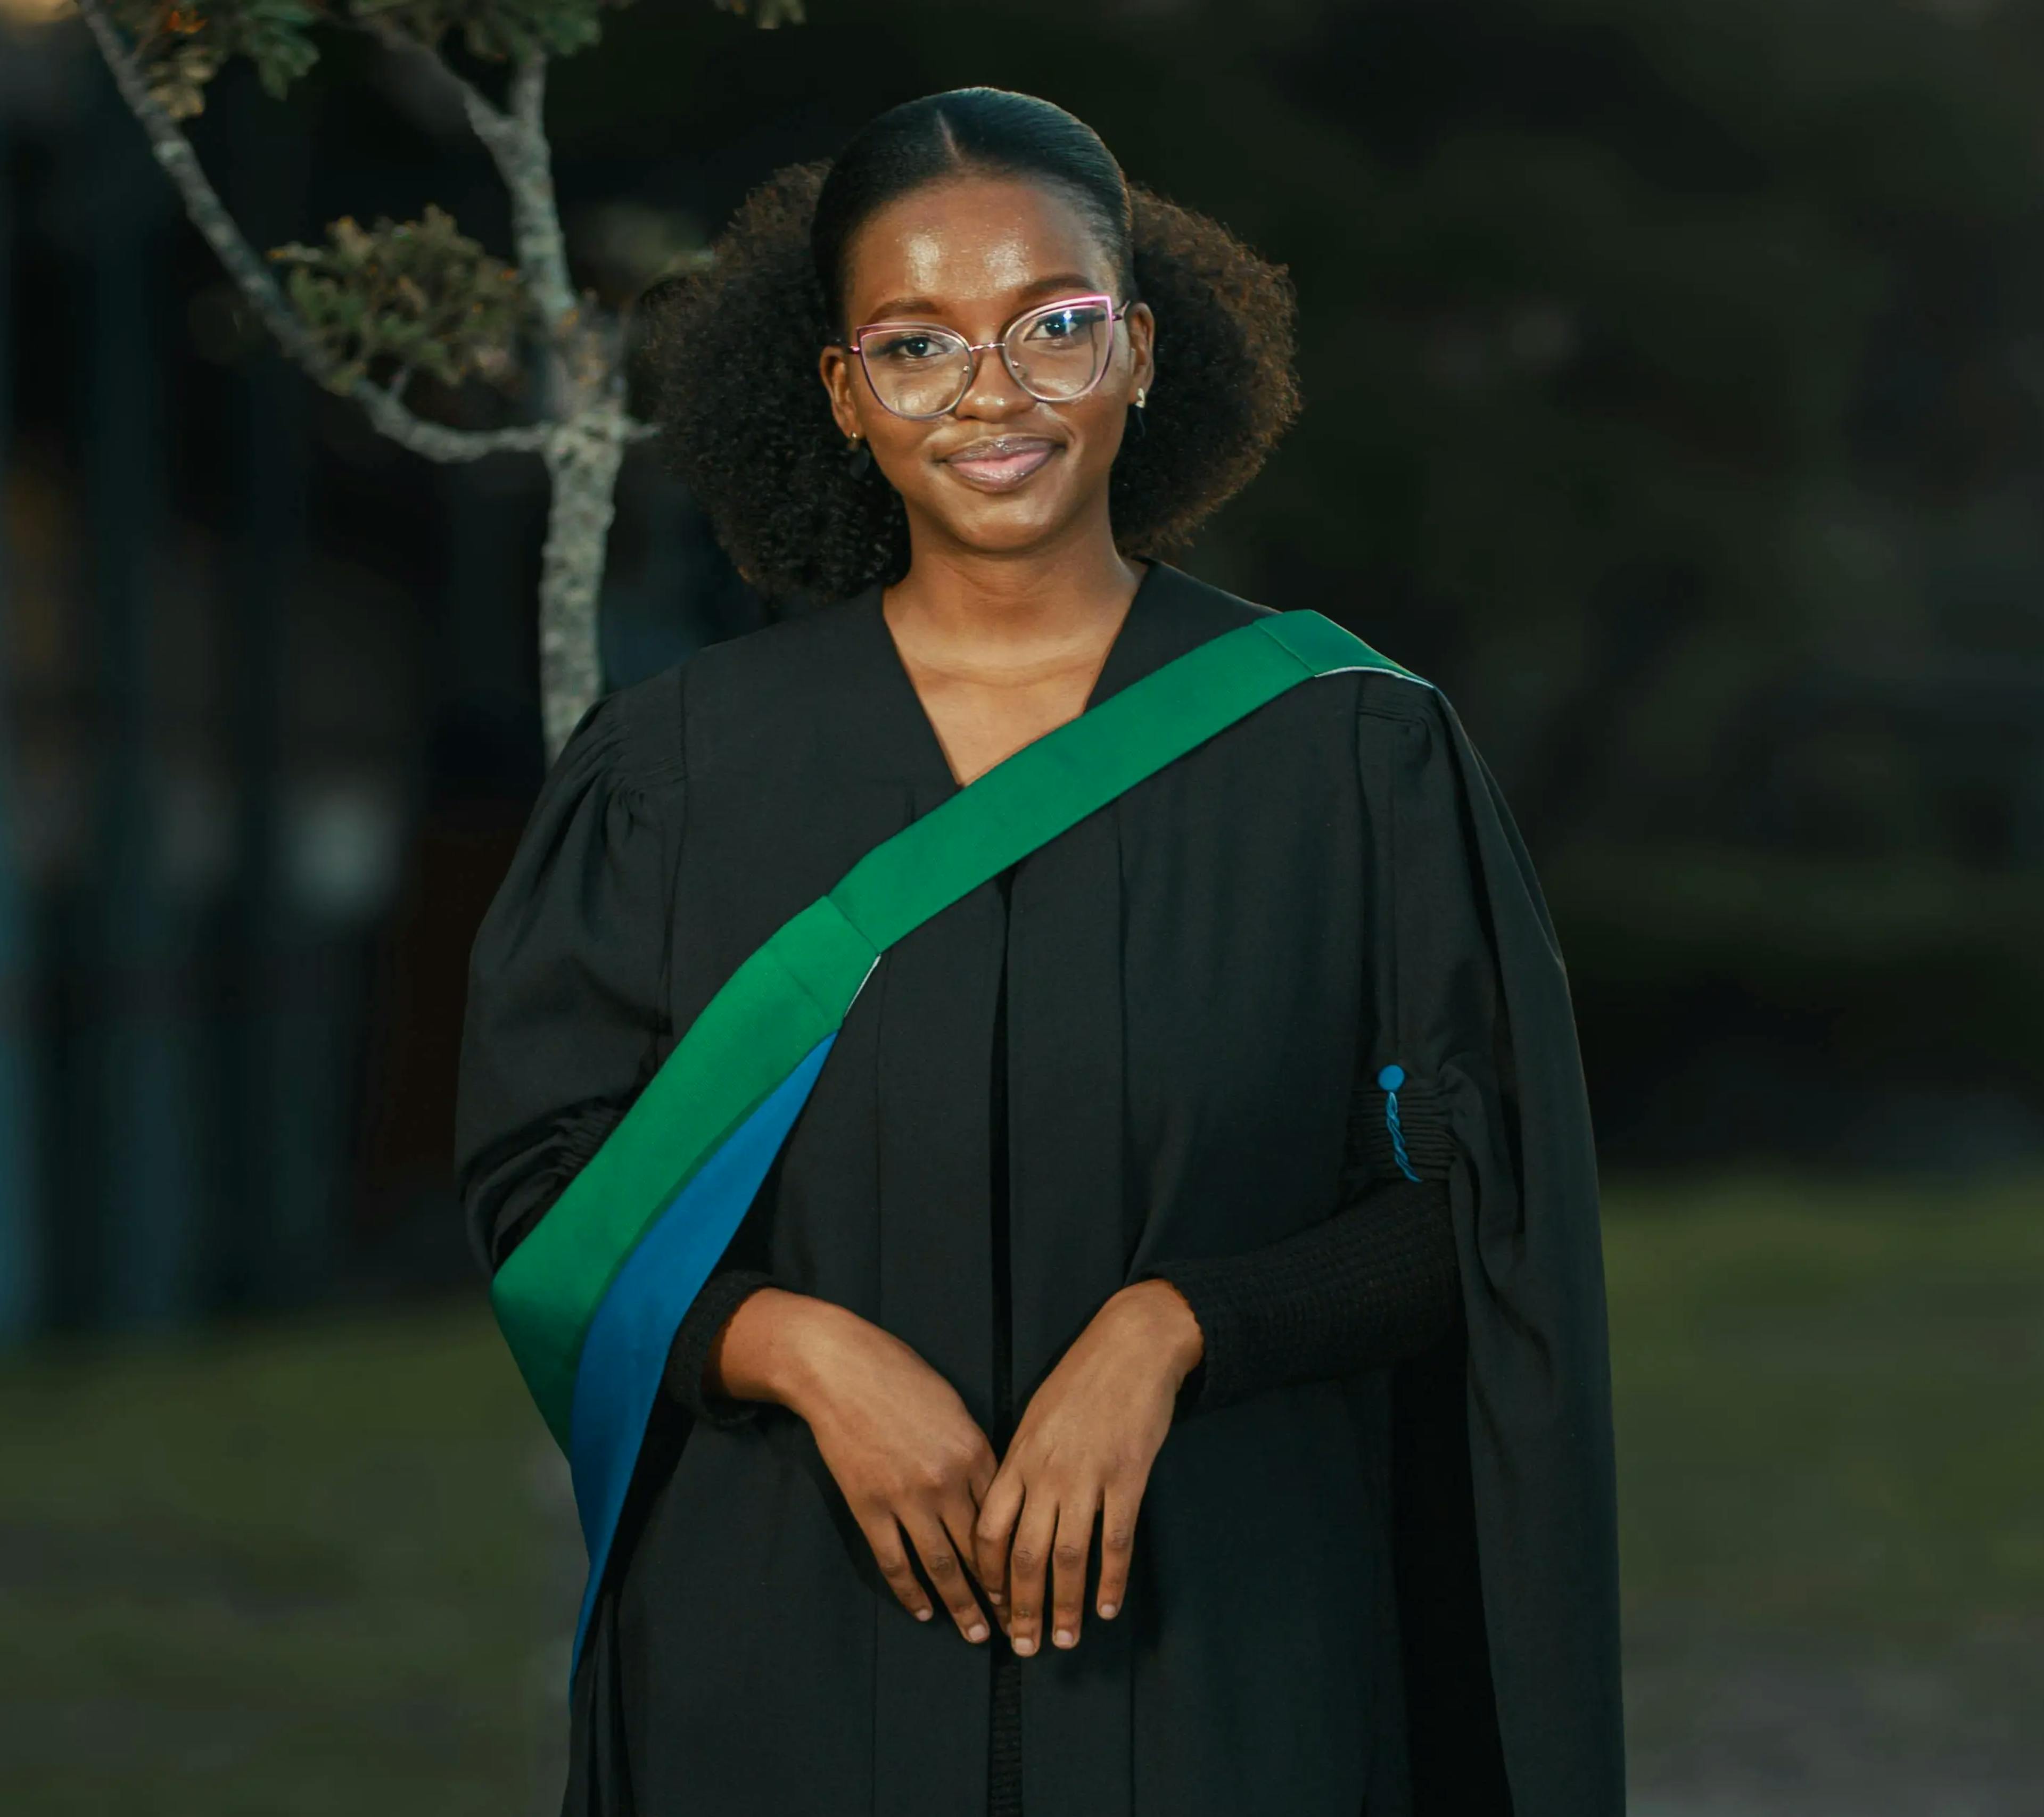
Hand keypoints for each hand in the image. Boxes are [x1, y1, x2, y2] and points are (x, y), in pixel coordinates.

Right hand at [710, 1288, 999, 1643]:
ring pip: (942, 1565)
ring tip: (976, 1633)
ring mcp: (906, 1498)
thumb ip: (974, 1452)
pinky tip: (923, 1611)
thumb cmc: (901, 1377)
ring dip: (961, 1604)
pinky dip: (910, 1591)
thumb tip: (989, 1492)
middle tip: (1013, 1623)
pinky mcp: (869, 1507)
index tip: (1030, 1582)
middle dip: (999, 1592)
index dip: (1019, 1556)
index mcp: (974, 1451)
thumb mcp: (953, 1408)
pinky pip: (895, 1561)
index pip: (1005, 1518)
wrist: (841, 1369)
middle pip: (980, 1549)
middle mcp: (946, 1481)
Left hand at [972, 1279, 1202, 1656]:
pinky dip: (1112, 1579)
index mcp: (1017, 1458)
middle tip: (1022, 1645)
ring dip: (1065, 1605)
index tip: (991, 1605)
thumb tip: (1004, 1513)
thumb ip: (1019, 1467)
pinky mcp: (1128, 1476)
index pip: (988, 1531)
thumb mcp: (1034, 1419)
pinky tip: (1108, 1608)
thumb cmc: (1078, 1382)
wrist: (1130, 1347)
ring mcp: (1088, 1476)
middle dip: (1021, 1607)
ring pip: (1069, 1556)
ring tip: (1065, 1639)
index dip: (987, 1576)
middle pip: (1024, 1555)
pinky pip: (1116, 1539)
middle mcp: (1046, 1472)